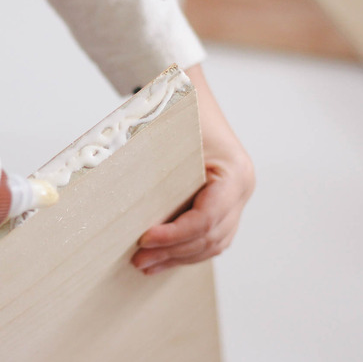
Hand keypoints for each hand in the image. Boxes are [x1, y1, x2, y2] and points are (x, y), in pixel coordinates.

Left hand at [132, 65, 254, 274]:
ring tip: (144, 266)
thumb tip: (120, 197)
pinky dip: (185, 252)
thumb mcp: (171, 136)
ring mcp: (238, 200)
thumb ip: (156, 169)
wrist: (195, 95)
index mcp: (235, 173)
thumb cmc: (183, 111)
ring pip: (212, 243)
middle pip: (210, 236)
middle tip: (137, 260)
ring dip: (177, 258)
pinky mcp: (226, 206)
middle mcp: (243, 189)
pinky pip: (210, 238)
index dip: (175, 234)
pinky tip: (161, 260)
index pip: (207, 217)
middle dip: (172, 252)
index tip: (144, 239)